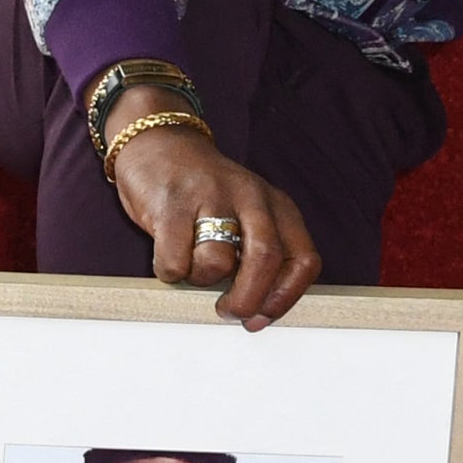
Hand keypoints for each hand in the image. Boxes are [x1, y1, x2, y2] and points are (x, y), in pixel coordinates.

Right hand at [101, 83, 323, 325]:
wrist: (159, 144)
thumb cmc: (206, 193)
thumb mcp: (248, 215)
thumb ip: (260, 254)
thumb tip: (257, 313)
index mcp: (277, 205)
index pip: (303, 260)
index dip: (285, 297)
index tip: (261, 318)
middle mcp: (251, 197)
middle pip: (265, 260)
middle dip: (247, 299)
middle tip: (229, 312)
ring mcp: (211, 197)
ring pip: (216, 262)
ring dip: (201, 278)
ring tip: (191, 264)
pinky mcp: (172, 204)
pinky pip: (175, 260)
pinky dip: (170, 271)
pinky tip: (168, 254)